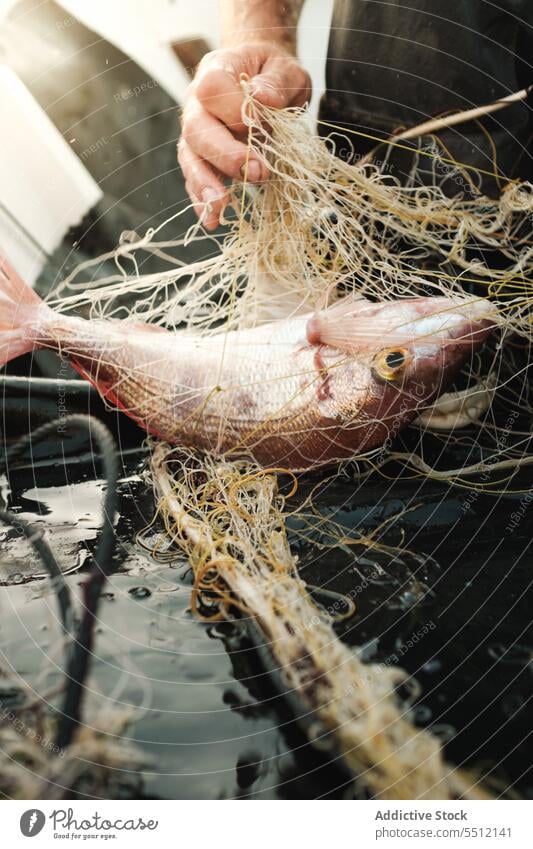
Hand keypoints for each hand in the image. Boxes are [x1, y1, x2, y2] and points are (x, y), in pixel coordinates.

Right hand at [178, 42, 311, 229]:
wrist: (259, 74)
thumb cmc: (272, 73)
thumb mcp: (286, 69)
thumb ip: (277, 82)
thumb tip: (264, 98)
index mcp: (217, 71)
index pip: (212, 87)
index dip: (233, 107)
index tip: (260, 122)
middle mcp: (197, 103)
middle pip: (196, 128)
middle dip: (225, 154)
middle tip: (258, 172)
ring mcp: (195, 132)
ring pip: (190, 157)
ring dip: (205, 183)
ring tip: (220, 205)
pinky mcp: (201, 157)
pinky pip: (195, 179)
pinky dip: (202, 201)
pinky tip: (212, 219)